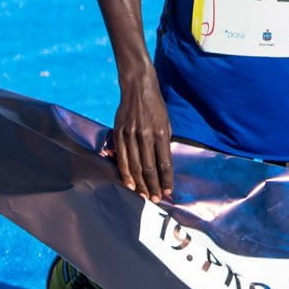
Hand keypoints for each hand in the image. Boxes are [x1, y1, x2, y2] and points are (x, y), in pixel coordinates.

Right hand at [102, 74, 173, 201]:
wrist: (138, 88)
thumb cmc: (155, 107)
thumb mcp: (166, 123)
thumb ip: (164, 144)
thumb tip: (164, 165)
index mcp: (161, 133)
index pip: (165, 163)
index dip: (167, 179)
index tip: (169, 191)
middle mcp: (145, 135)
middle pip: (149, 168)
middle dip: (153, 186)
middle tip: (157, 199)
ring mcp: (130, 135)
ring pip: (135, 166)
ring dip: (140, 184)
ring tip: (144, 196)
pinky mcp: (119, 134)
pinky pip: (122, 158)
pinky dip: (125, 173)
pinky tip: (129, 184)